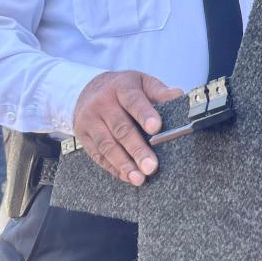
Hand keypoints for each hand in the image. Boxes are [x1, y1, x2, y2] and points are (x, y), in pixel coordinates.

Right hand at [72, 71, 182, 185]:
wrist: (87, 89)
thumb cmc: (123, 89)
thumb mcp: (141, 82)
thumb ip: (159, 91)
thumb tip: (178, 95)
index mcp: (121, 86)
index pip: (133, 100)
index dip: (144, 113)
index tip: (156, 128)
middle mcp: (103, 102)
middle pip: (121, 128)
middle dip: (137, 148)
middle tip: (151, 166)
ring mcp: (90, 120)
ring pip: (107, 145)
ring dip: (124, 163)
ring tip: (139, 178)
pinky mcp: (83, 136)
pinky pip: (98, 155)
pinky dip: (113, 168)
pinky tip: (126, 176)